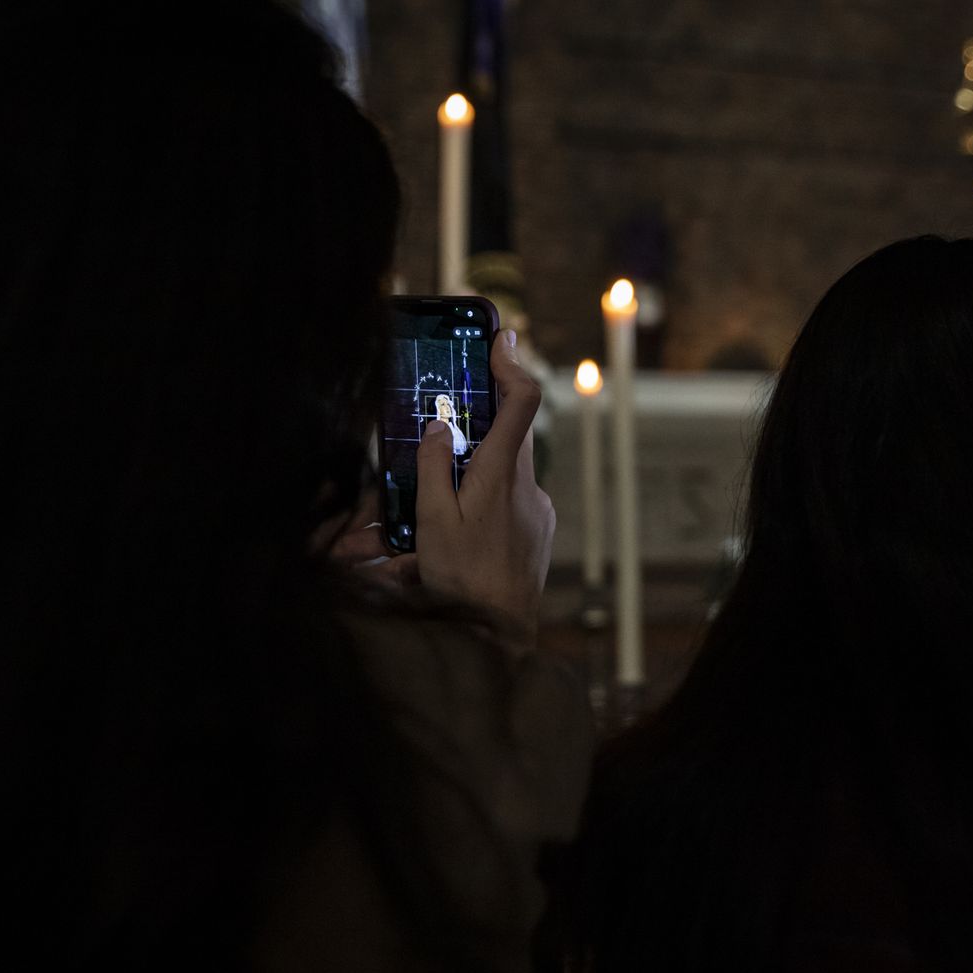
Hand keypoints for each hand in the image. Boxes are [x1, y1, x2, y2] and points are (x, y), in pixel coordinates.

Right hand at [415, 330, 553, 646]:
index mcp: (501, 475)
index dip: (513, 365)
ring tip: (437, 509)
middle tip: (449, 423)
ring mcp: (538, 510)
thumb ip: (434, 469)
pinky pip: (511, 501)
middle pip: (510, 436)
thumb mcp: (433, 522)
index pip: (521, 403)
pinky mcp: (540, 531)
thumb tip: (441, 429)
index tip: (502, 337)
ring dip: (477, 475)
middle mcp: (528, 487)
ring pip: (507, 472)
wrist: (500, 634)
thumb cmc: (462, 580)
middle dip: (481, 424)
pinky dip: (486, 504)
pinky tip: (460, 535)